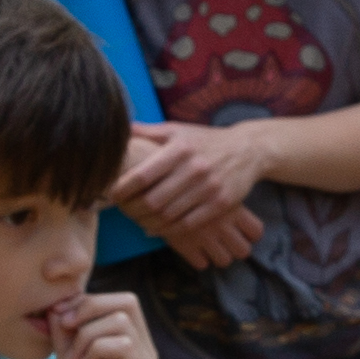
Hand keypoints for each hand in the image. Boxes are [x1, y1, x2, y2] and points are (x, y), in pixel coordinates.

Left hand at [46, 288, 160, 358]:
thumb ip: (65, 336)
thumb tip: (55, 305)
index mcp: (127, 344)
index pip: (117, 301)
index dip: (85, 301)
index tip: (58, 319)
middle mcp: (142, 350)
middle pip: (126, 301)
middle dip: (88, 307)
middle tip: (64, 329)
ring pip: (122, 319)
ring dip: (86, 334)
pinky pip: (123, 344)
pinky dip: (95, 348)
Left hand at [114, 120, 268, 238]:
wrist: (247, 150)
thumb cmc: (205, 140)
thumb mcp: (178, 130)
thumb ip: (149, 131)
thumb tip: (121, 129)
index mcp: (180, 148)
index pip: (143, 174)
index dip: (123, 188)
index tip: (112, 193)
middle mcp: (194, 168)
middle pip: (154, 200)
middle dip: (132, 209)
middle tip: (122, 211)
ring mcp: (209, 187)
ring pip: (169, 215)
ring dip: (148, 222)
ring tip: (136, 220)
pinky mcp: (220, 203)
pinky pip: (187, 224)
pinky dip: (168, 230)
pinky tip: (156, 228)